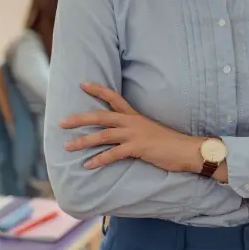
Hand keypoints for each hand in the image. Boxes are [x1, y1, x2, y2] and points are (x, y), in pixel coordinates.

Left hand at [62, 83, 200, 172]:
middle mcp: (132, 122)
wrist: (186, 149)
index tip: (82, 84)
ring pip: (103, 135)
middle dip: (80, 119)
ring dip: (84, 141)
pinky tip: (88, 165)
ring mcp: (135, 134)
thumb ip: (134, 131)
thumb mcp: (149, 131)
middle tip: (61, 122)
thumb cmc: (169, 143)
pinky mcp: (138, 148)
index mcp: (135, 116)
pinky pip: (114, 154)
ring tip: (68, 147)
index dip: (97, 90)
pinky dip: (99, 159)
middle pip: (101, 116)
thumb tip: (120, 136)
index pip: (114, 98)